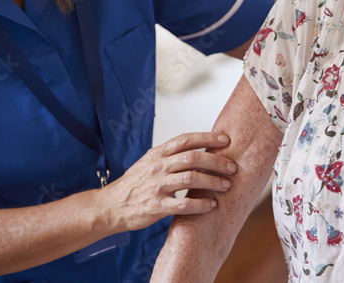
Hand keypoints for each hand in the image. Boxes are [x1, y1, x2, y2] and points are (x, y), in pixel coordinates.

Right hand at [102, 132, 236, 232]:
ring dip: (212, 181)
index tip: (225, 140)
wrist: (111, 206)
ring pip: (190, 178)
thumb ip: (170, 155)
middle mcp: (158, 167)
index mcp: (157, 154)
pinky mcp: (156, 206)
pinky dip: (200, 204)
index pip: (186, 140)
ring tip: (227, 186)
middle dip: (216, 161)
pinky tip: (211, 205)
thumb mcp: (149, 162)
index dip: (207, 138)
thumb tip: (196, 148)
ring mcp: (157, 186)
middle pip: (193, 157)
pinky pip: (183, 204)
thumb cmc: (134, 184)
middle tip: (232, 167)